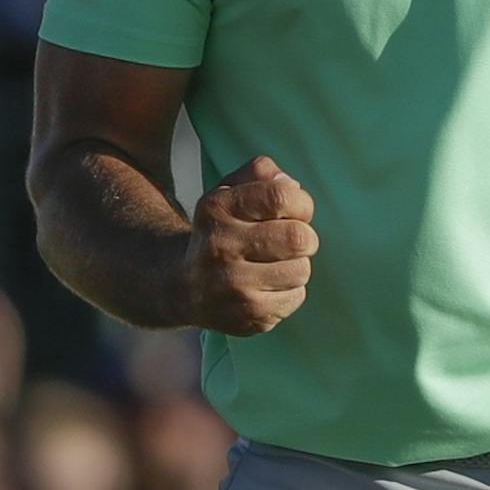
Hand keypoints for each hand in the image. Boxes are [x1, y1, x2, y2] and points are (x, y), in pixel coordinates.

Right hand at [181, 155, 318, 336]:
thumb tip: (290, 184)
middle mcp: (219, 247)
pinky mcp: (247, 316)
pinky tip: (268, 287)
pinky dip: (291, 291)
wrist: (183, 285)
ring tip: (276, 264)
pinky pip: (295, 297)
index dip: (301, 202)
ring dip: (298, 265)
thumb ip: (260, 173)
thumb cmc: (220, 230)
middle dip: (306, 237)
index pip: (281, 196)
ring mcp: (231, 286)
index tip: (296, 210)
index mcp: (216, 209)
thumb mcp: (229, 192)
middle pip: (297, 237)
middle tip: (294, 241)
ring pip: (301, 270)